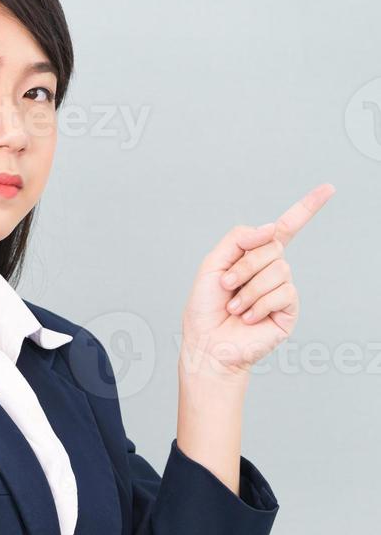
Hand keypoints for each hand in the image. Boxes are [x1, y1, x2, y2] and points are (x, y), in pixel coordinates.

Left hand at [179, 183, 336, 381]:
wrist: (207, 345)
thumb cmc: (206, 309)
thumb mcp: (213, 264)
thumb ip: (238, 239)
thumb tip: (270, 227)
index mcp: (254, 256)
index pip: (285, 228)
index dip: (306, 208)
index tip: (328, 189)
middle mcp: (272, 270)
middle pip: (272, 246)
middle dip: (244, 266)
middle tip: (227, 286)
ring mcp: (282, 290)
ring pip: (278, 269)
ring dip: (249, 289)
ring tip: (235, 307)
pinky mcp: (288, 310)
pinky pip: (283, 293)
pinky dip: (259, 305)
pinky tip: (248, 318)